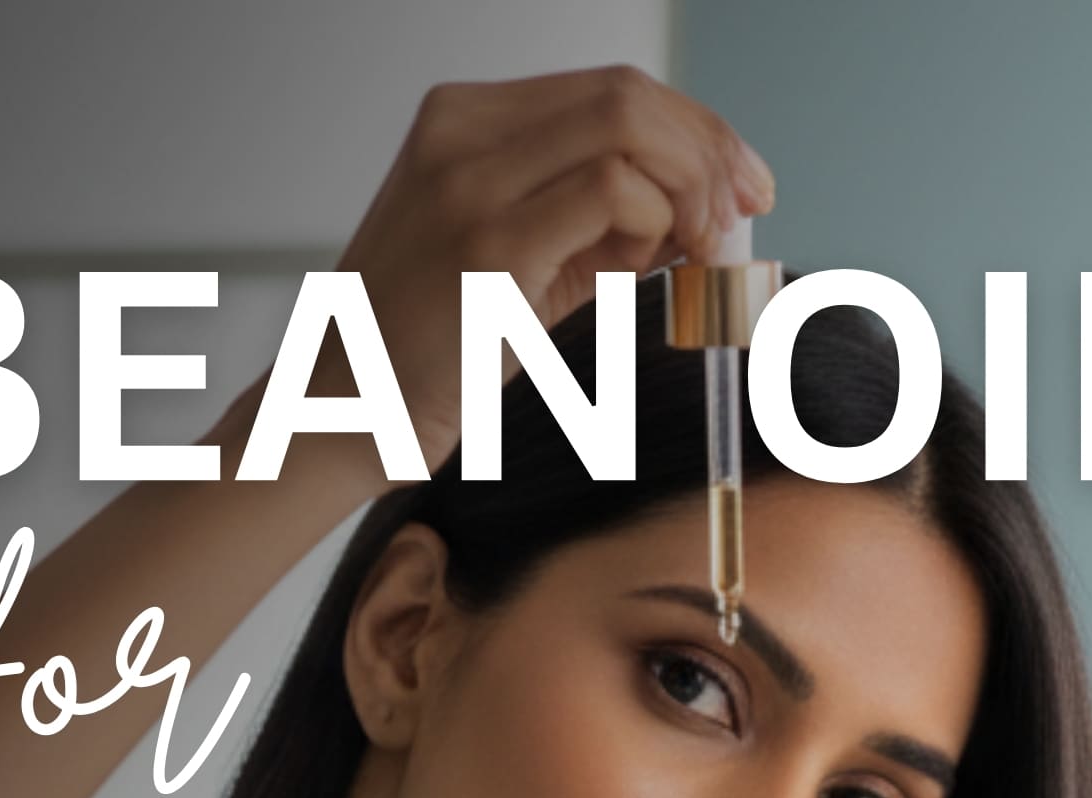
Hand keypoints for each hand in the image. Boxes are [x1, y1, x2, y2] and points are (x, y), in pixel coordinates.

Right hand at [339, 67, 774, 466]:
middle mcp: (462, 130)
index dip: (694, 129)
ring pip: (626, 126)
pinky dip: (659, 222)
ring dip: (690, 187)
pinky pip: (610, 190)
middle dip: (710, 149)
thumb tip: (695, 217)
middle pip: (626, 95)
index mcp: (467, 122)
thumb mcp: (523, 268)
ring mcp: (470, 178)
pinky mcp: (487, 239)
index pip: (609, 90)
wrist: (342, 413)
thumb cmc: (429, 355)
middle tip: (749, 210)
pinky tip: (659, 267)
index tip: (742, 185)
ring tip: (698, 253)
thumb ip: (596, 231)